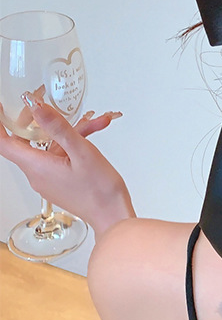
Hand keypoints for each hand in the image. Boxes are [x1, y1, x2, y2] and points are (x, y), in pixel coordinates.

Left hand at [0, 99, 134, 238]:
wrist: (113, 214)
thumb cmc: (100, 189)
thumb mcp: (82, 152)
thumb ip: (58, 128)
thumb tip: (37, 107)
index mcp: (37, 167)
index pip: (3, 143)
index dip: (0, 123)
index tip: (3, 107)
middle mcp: (37, 174)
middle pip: (26, 142)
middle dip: (39, 121)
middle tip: (49, 104)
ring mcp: (48, 178)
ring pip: (50, 147)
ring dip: (69, 132)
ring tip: (95, 123)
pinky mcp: (59, 181)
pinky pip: (60, 157)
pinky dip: (74, 144)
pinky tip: (94, 135)